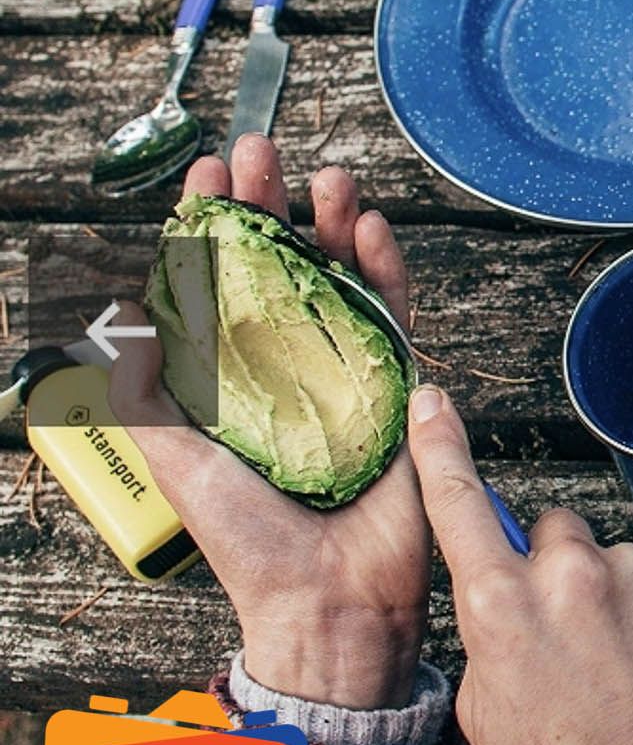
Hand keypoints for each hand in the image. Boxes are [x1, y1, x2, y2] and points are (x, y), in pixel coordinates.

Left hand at [108, 136, 427, 709]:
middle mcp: (287, 363)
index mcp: (231, 377)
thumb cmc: (246, 540)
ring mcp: (345, 370)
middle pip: (280, 262)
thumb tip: (122, 311)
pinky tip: (371, 229)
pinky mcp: (398, 385)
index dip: (210, 226)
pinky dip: (386, 267)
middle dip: (270, 202)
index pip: (217, 281)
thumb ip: (144, 387)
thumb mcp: (174, 456)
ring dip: (333, 221)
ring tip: (324, 176)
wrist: (325, 594)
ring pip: (341, 275)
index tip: (204, 176)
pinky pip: (395, 313)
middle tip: (259, 151)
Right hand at [412, 387, 632, 744]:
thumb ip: (489, 634)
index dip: (442, 447)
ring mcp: (632, 577)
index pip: (458, 504)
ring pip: (601, 558)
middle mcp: (567, 576)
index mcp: (498, 607)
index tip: (432, 401)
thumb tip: (503, 600)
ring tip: (611, 669)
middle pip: (546, 531)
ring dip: (602, 594)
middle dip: (547, 568)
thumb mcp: (487, 715)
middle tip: (559, 640)